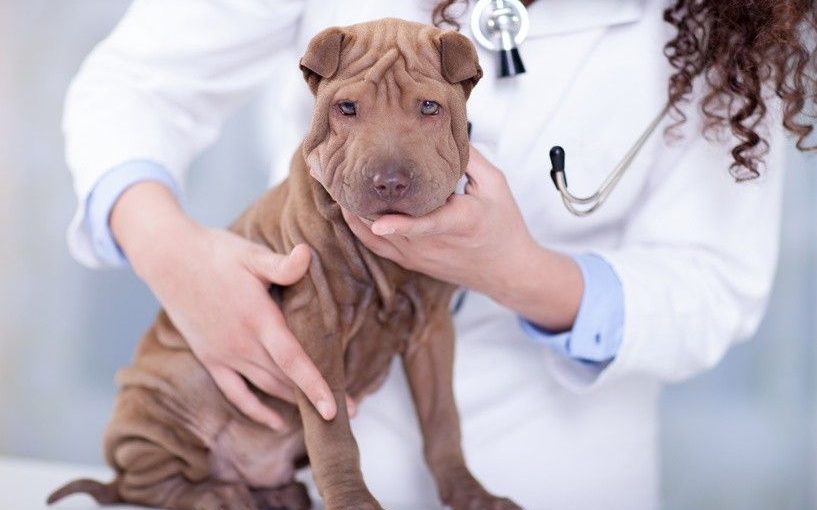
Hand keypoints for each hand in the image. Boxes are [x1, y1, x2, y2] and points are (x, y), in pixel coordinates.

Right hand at [111, 182, 354, 429]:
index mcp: (258, 319)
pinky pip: (237, 393)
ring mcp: (224, 355)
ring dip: (294, 404)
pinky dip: (257, 410)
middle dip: (316, 398)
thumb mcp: (251, 254)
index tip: (334, 409)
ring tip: (322, 417)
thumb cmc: (216, 253)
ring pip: (266, 388)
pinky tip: (277, 422)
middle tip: (351, 409)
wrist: (170, 260)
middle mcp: (242, 343)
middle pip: (285, 380)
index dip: (314, 385)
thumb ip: (281, 264)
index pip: (292, 360)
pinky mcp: (211, 359)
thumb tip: (308, 254)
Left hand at [343, 146, 582, 330]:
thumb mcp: (496, 186)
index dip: (401, 225)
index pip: (427, 225)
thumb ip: (470, 159)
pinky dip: (361, 228)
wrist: (507, 271)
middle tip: (333, 175)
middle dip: (360, 203)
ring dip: (356, 213)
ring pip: (377, 237)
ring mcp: (420, 257)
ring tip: (334, 186)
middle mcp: (433, 245)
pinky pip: (378, 246)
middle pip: (389, 228)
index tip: (379, 222)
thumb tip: (443, 131)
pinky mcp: (412, 262)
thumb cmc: (504, 226)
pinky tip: (349, 208)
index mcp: (460, 223)